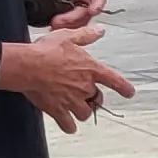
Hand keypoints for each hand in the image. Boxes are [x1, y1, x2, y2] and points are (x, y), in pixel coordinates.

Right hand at [0, 26, 131, 132]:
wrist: (27, 66)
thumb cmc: (46, 51)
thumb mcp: (68, 37)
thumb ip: (86, 35)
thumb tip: (100, 30)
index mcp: (91, 70)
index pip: (114, 80)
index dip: (124, 88)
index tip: (129, 93)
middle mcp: (85, 87)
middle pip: (97, 99)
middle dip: (93, 99)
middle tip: (86, 96)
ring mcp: (72, 101)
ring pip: (85, 113)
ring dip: (82, 112)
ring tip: (75, 107)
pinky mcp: (58, 110)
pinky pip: (68, 125)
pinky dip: (69, 126)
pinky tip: (68, 125)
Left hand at [33, 0, 104, 27]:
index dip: (97, 4)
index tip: (93, 10)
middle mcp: (87, 3)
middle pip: (85, 15)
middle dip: (73, 19)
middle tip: (58, 21)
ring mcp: (78, 14)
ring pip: (77, 24)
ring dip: (66, 26)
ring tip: (52, 24)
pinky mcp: (69, 22)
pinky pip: (68, 28)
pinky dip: (61, 29)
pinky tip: (51, 28)